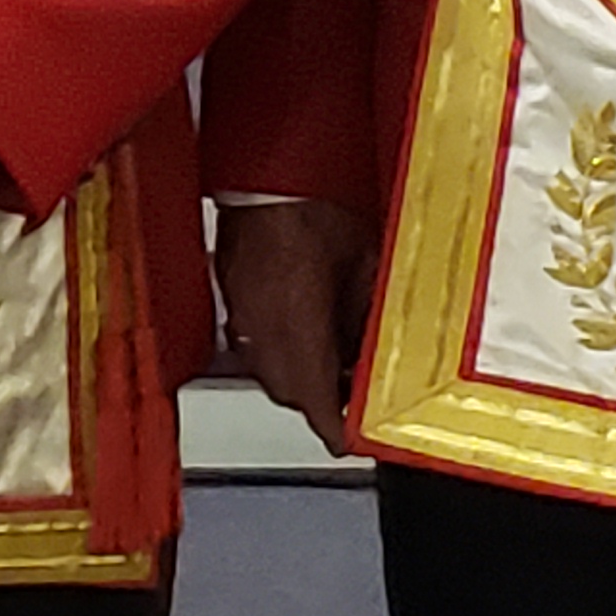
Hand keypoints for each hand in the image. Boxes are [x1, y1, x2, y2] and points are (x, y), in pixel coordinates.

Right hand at [217, 196, 374, 456]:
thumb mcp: (367, 270)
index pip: (318, 410)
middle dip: (323, 401)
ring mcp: (243, 322)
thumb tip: (381, 348)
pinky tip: (304, 326)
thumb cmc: (315, 212)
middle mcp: (265, 338)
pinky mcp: (234, 301)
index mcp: (301, 336)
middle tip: (354, 391)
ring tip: (333, 357)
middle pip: (294, 397)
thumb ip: (370, 321)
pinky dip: (280, 348)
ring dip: (301, 376)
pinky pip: (256, 344)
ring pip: (272, 373)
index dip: (340, 430)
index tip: (355, 436)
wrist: (270, 179)